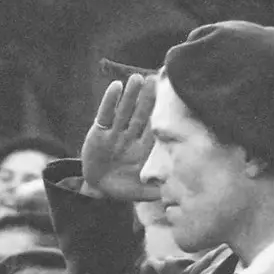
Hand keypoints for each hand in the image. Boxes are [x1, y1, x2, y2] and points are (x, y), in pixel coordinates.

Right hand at [81, 73, 160, 201]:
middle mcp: (131, 138)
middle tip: (155, 79)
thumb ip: (156, 191)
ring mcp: (115, 134)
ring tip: (137, 78)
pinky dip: (109, 101)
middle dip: (147, 98)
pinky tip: (115, 87)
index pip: (154, 130)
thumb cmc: (124, 189)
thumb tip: (174, 194)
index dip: (161, 115)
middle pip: (141, 115)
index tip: (171, 99)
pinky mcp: (99, 133)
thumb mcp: (141, 193)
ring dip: (130, 95)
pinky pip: (104, 115)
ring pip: (124, 112)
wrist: (99, 188)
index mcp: (144, 149)